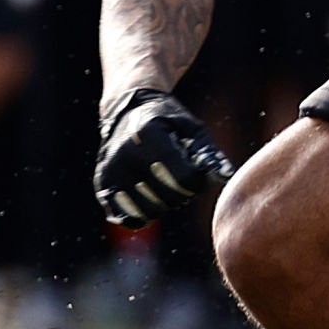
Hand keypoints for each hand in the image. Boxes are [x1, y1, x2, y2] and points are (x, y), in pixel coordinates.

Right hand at [96, 89, 234, 226]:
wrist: (124, 111)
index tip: (199, 171)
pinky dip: (141, 217)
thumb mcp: (191, 129)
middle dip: (183, 194)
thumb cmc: (166, 120)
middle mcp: (125, 155)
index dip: (200, 181)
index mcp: (148, 137)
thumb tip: (226, 177)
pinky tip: (149, 202)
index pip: (185, 179)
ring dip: (164, 205)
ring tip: (165, 188)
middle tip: (182, 178)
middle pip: (168, 198)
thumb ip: (209, 154)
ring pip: (148, 211)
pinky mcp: (102, 186)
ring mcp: (110, 173)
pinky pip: (125, 217)